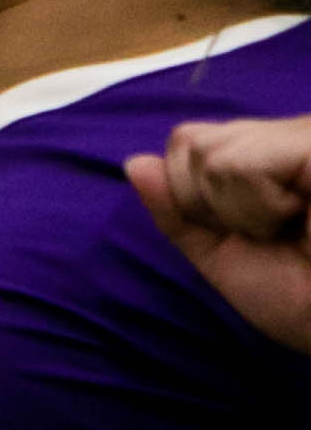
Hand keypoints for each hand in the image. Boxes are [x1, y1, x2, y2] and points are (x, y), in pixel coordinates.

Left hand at [132, 114, 310, 353]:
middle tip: (274, 234)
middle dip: (212, 206)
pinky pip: (235, 164)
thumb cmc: (297, 297)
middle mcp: (293, 132)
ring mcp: (305, 135)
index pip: (187, 141)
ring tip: (293, 229)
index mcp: (271, 150)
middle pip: (191, 142)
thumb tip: (135, 162)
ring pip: (208, 154)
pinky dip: (254, 209)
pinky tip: (303, 220)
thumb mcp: (220, 252)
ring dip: (238, 212)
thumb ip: (178, 209)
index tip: (253, 233)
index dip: (195, 200)